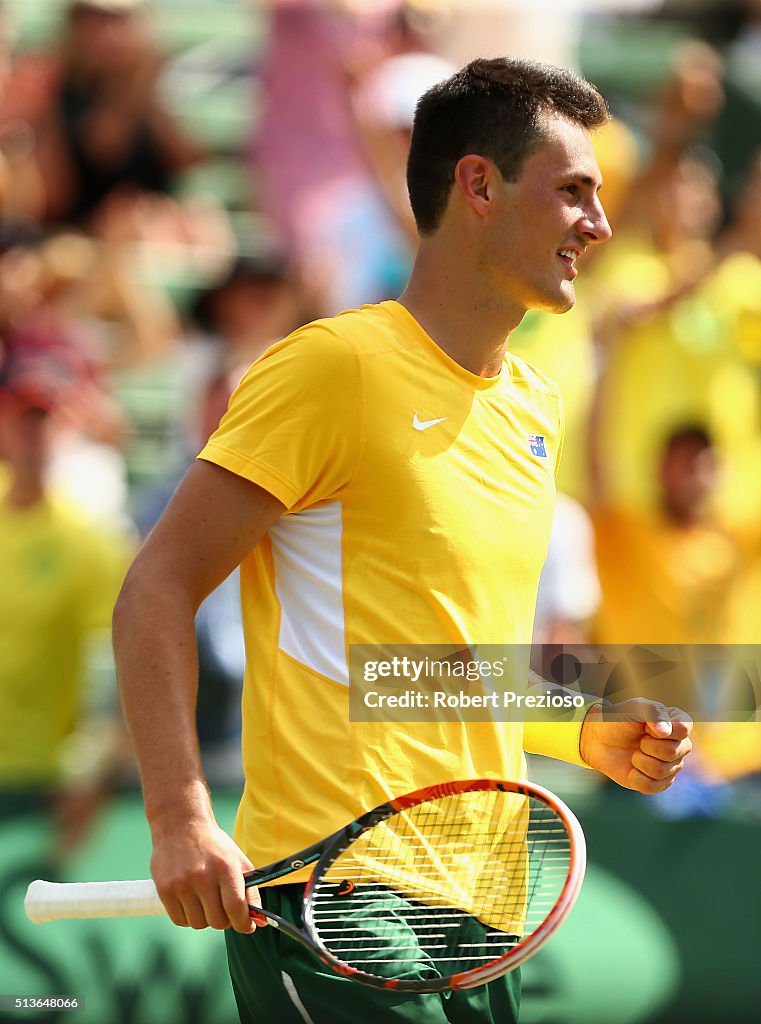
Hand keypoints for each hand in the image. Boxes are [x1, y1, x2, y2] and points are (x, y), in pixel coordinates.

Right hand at [150, 818, 260, 933]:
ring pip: (198, 924)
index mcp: (225, 867)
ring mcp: (181, 884)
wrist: (181, 825)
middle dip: (224, 920)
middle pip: (217, 921)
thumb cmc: (213, 845)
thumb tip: (258, 921)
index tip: (247, 926)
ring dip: (205, 918)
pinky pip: (180, 920)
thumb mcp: (238, 860)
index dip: (243, 923)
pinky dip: (188, 917)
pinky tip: (190, 901)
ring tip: (205, 900)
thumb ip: (250, 890)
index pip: (235, 908)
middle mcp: (202, 876)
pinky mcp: (165, 889)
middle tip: (223, 909)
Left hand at [579, 698, 692, 793]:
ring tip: (634, 754)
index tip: (645, 727)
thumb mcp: (633, 708)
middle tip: (639, 741)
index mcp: (678, 724)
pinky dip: (635, 777)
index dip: (659, 730)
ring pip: (661, 771)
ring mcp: (672, 766)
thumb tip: (664, 732)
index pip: (683, 729)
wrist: (601, 741)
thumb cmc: (620, 721)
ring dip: (639, 761)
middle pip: (672, 752)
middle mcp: (680, 746)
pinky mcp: (660, 783)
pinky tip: (632, 769)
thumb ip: (651, 712)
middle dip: (647, 746)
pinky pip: (651, 786)